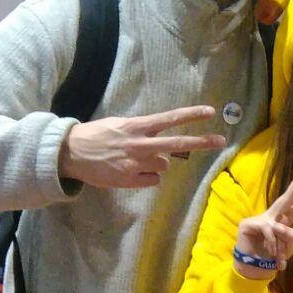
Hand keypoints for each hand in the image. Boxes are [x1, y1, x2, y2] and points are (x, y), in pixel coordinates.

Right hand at [59, 105, 225, 188]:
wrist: (70, 154)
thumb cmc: (96, 136)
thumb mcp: (119, 124)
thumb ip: (142, 130)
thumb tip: (161, 136)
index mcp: (137, 126)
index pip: (169, 118)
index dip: (191, 115)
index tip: (210, 111)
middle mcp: (140, 144)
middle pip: (177, 143)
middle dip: (202, 142)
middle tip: (221, 140)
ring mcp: (136, 164)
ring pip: (164, 165)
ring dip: (157, 163)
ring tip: (136, 159)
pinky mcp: (130, 180)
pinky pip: (153, 180)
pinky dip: (147, 177)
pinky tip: (131, 172)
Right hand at [234, 161, 292, 279]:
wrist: (252, 268)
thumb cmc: (271, 257)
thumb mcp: (286, 250)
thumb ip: (290, 239)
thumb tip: (281, 226)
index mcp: (286, 220)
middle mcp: (275, 215)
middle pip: (289, 195)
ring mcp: (262, 218)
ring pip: (283, 226)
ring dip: (282, 247)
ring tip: (277, 258)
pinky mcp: (250, 223)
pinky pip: (271, 233)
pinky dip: (273, 247)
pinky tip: (270, 254)